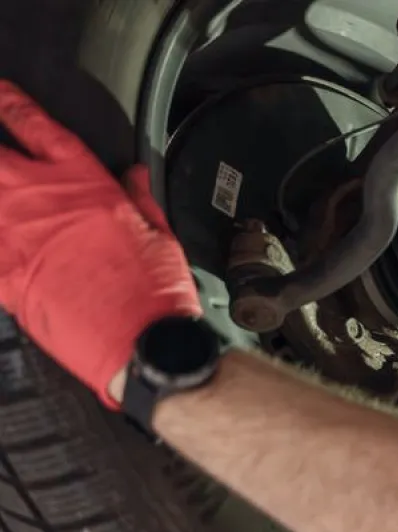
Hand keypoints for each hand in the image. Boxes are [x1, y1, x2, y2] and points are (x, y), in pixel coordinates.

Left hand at [0, 81, 199, 407]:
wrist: (141, 339)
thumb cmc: (154, 290)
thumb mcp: (158, 232)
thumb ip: (138, 197)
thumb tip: (135, 177)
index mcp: (82, 180)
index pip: (29, 122)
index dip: (6, 102)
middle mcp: (37, 195)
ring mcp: (9, 233)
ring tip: (2, 207)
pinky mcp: (0, 274)